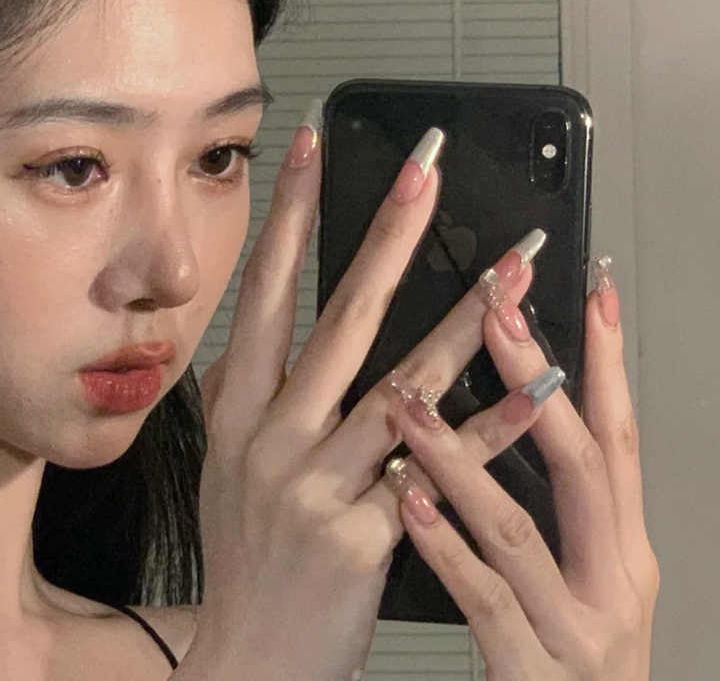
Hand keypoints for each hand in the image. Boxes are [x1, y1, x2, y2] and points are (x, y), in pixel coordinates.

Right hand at [172, 120, 545, 679]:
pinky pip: (441, 467)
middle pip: (342, 318)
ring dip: (468, 321)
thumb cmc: (247, 556)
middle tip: (426, 171)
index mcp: (236, 413)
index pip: (264, 293)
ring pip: (405, 386)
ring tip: (515, 268)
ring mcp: (318, 485)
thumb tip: (260, 339)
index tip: (309, 149)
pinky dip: (492, 427)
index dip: (288, 217)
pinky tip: (537, 387)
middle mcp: (272, 438)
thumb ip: (246, 397)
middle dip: (387, 234)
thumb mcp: (226, 466)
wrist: (251, 653)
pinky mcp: (364, 534)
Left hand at [387, 265, 658, 679]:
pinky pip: (485, 598)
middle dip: (538, 380)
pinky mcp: (532, 673)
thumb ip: (559, 507)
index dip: (607, 362)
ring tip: (411, 403)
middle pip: (583, 464)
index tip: (590, 291)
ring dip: (463, 457)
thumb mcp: (580, 574)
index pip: (618, 437)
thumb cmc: (564, 655)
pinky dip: (446, 544)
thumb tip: (519, 416)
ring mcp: (577, 631)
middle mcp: (614, 582)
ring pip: (520, 527)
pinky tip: (407, 500)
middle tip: (496, 313)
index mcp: (622, 549)